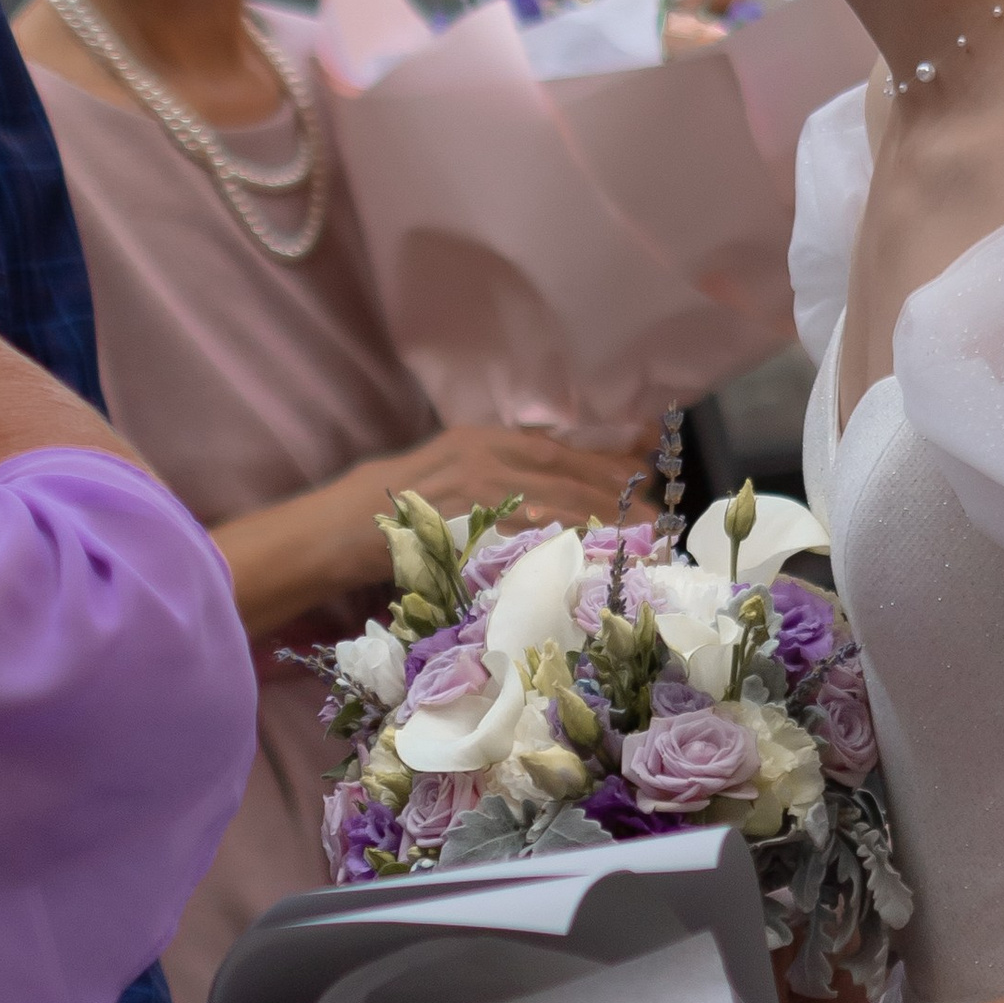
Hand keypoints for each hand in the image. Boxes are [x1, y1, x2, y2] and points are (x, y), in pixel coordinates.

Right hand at [366, 422, 655, 544]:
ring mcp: (481, 502)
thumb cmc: (398, 501)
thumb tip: (559, 481)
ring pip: (560, 511)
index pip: (560, 450)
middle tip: (657, 514)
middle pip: (569, 480)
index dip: (607, 461)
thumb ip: (500, 468)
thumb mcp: (451, 466)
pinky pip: (535, 545)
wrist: (346, 527)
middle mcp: (488, 463)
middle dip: (617, 497)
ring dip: (606, 525)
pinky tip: (598, 560)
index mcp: (484, 441)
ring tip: (644, 539)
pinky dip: (570, 551)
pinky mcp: (475, 540)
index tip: (644, 470)